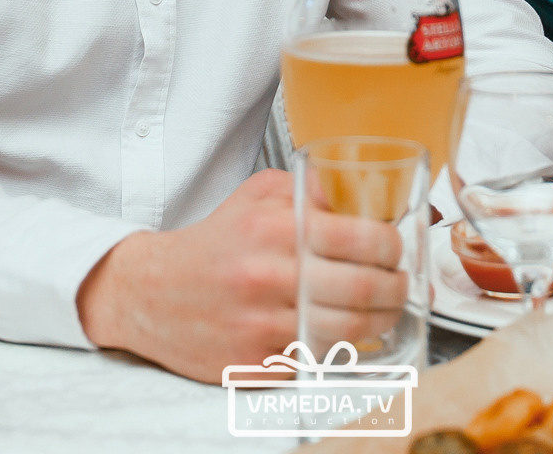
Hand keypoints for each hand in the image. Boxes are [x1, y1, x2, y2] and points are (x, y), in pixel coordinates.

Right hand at [76, 169, 405, 382]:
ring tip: (384, 312)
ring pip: (349, 331)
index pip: (362, 238)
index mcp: (276, 228)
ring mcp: (264, 324)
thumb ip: (311, 189)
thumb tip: (364, 200)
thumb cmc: (213, 243)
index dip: (393, 247)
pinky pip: (318, 359)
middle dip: (396, 288)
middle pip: (364, 289)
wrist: (151, 292)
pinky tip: (347, 336)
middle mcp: (271, 275)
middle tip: (401, 285)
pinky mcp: (257, 362)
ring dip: (380, 323)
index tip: (396, 251)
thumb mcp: (257, 195)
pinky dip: (342, 350)